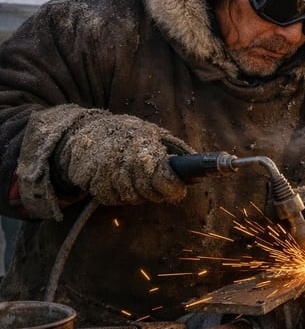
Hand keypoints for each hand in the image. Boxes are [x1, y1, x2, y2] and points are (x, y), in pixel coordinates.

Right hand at [55, 112, 191, 205]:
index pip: (161, 174)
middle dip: (154, 192)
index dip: (171, 186)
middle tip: (157, 187)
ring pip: (128, 197)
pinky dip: (116, 194)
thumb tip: (199, 171)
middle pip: (145, 191)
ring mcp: (103, 169)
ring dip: (135, 193)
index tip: (177, 189)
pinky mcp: (88, 180)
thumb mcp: (152, 133)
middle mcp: (122, 156)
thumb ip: (176, 150)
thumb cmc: (125, 133)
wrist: (81, 129)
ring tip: (134, 179)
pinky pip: (109, 198)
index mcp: (142, 143)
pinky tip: (116, 180)